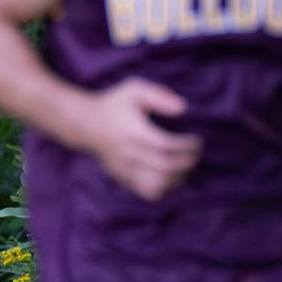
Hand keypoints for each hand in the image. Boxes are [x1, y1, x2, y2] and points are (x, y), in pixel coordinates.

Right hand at [81, 77, 201, 200]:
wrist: (84, 124)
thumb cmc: (114, 104)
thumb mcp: (133, 89)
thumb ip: (158, 96)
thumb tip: (182, 109)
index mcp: (133, 132)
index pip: (166, 146)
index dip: (187, 146)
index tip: (197, 140)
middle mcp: (128, 154)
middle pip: (166, 167)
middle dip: (188, 161)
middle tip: (196, 152)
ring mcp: (124, 169)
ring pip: (159, 184)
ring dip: (180, 177)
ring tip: (186, 164)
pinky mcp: (123, 178)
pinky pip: (150, 192)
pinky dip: (167, 187)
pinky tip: (171, 175)